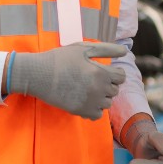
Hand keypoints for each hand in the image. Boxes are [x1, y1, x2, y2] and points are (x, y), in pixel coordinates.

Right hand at [8, 42, 127, 119]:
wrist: (38, 74)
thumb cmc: (60, 59)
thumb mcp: (83, 49)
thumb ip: (106, 49)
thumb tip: (125, 51)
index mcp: (100, 72)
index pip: (121, 77)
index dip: (114, 73)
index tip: (104, 71)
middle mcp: (98, 89)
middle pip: (115, 90)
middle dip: (107, 84)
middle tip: (92, 78)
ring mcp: (90, 102)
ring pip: (107, 103)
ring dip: (101, 97)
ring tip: (87, 88)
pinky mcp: (80, 111)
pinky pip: (97, 115)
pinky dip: (94, 109)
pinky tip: (84, 99)